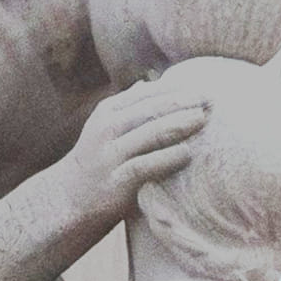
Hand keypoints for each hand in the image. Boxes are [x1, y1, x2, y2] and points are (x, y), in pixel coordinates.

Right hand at [68, 80, 210, 212]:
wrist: (70, 200)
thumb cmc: (99, 161)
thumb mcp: (108, 128)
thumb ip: (129, 107)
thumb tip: (151, 80)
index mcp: (108, 112)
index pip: (146, 93)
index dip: (175, 88)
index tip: (204, 86)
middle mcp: (106, 129)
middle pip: (149, 108)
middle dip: (182, 102)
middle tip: (210, 99)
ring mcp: (109, 155)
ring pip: (148, 133)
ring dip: (178, 124)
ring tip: (202, 119)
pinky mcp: (115, 181)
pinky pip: (144, 165)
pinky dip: (166, 158)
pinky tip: (186, 153)